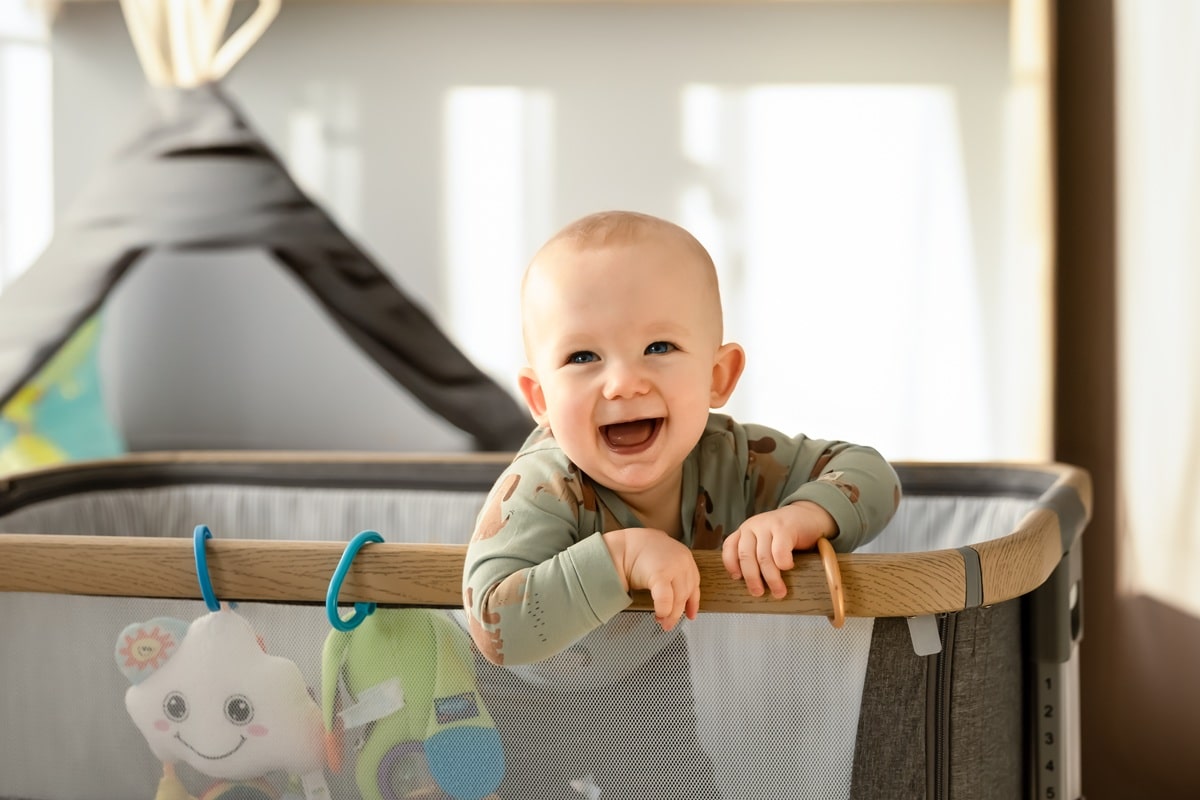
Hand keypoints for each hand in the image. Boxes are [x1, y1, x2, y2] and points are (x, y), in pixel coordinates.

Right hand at [604, 528, 700, 630]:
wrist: (622, 545)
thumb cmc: (637, 551)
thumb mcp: (662, 558)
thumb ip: (672, 572)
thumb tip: (674, 595)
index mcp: (684, 556)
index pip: (694, 582)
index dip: (693, 601)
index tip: (691, 614)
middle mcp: (682, 560)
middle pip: (686, 592)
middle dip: (678, 611)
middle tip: (669, 623)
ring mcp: (673, 567)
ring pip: (678, 598)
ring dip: (670, 613)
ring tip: (662, 621)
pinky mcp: (660, 574)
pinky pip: (665, 598)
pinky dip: (663, 609)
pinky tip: (659, 614)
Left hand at [721, 501, 836, 598]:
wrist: (810, 515)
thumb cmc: (788, 535)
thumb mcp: (766, 541)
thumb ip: (757, 555)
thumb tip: (754, 584)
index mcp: (745, 531)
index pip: (729, 547)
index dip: (730, 564)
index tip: (737, 578)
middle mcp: (753, 526)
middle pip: (745, 556)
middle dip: (752, 578)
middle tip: (758, 593)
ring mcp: (768, 525)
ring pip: (763, 557)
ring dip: (771, 578)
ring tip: (778, 591)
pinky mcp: (784, 527)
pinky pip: (779, 551)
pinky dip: (783, 564)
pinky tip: (788, 568)